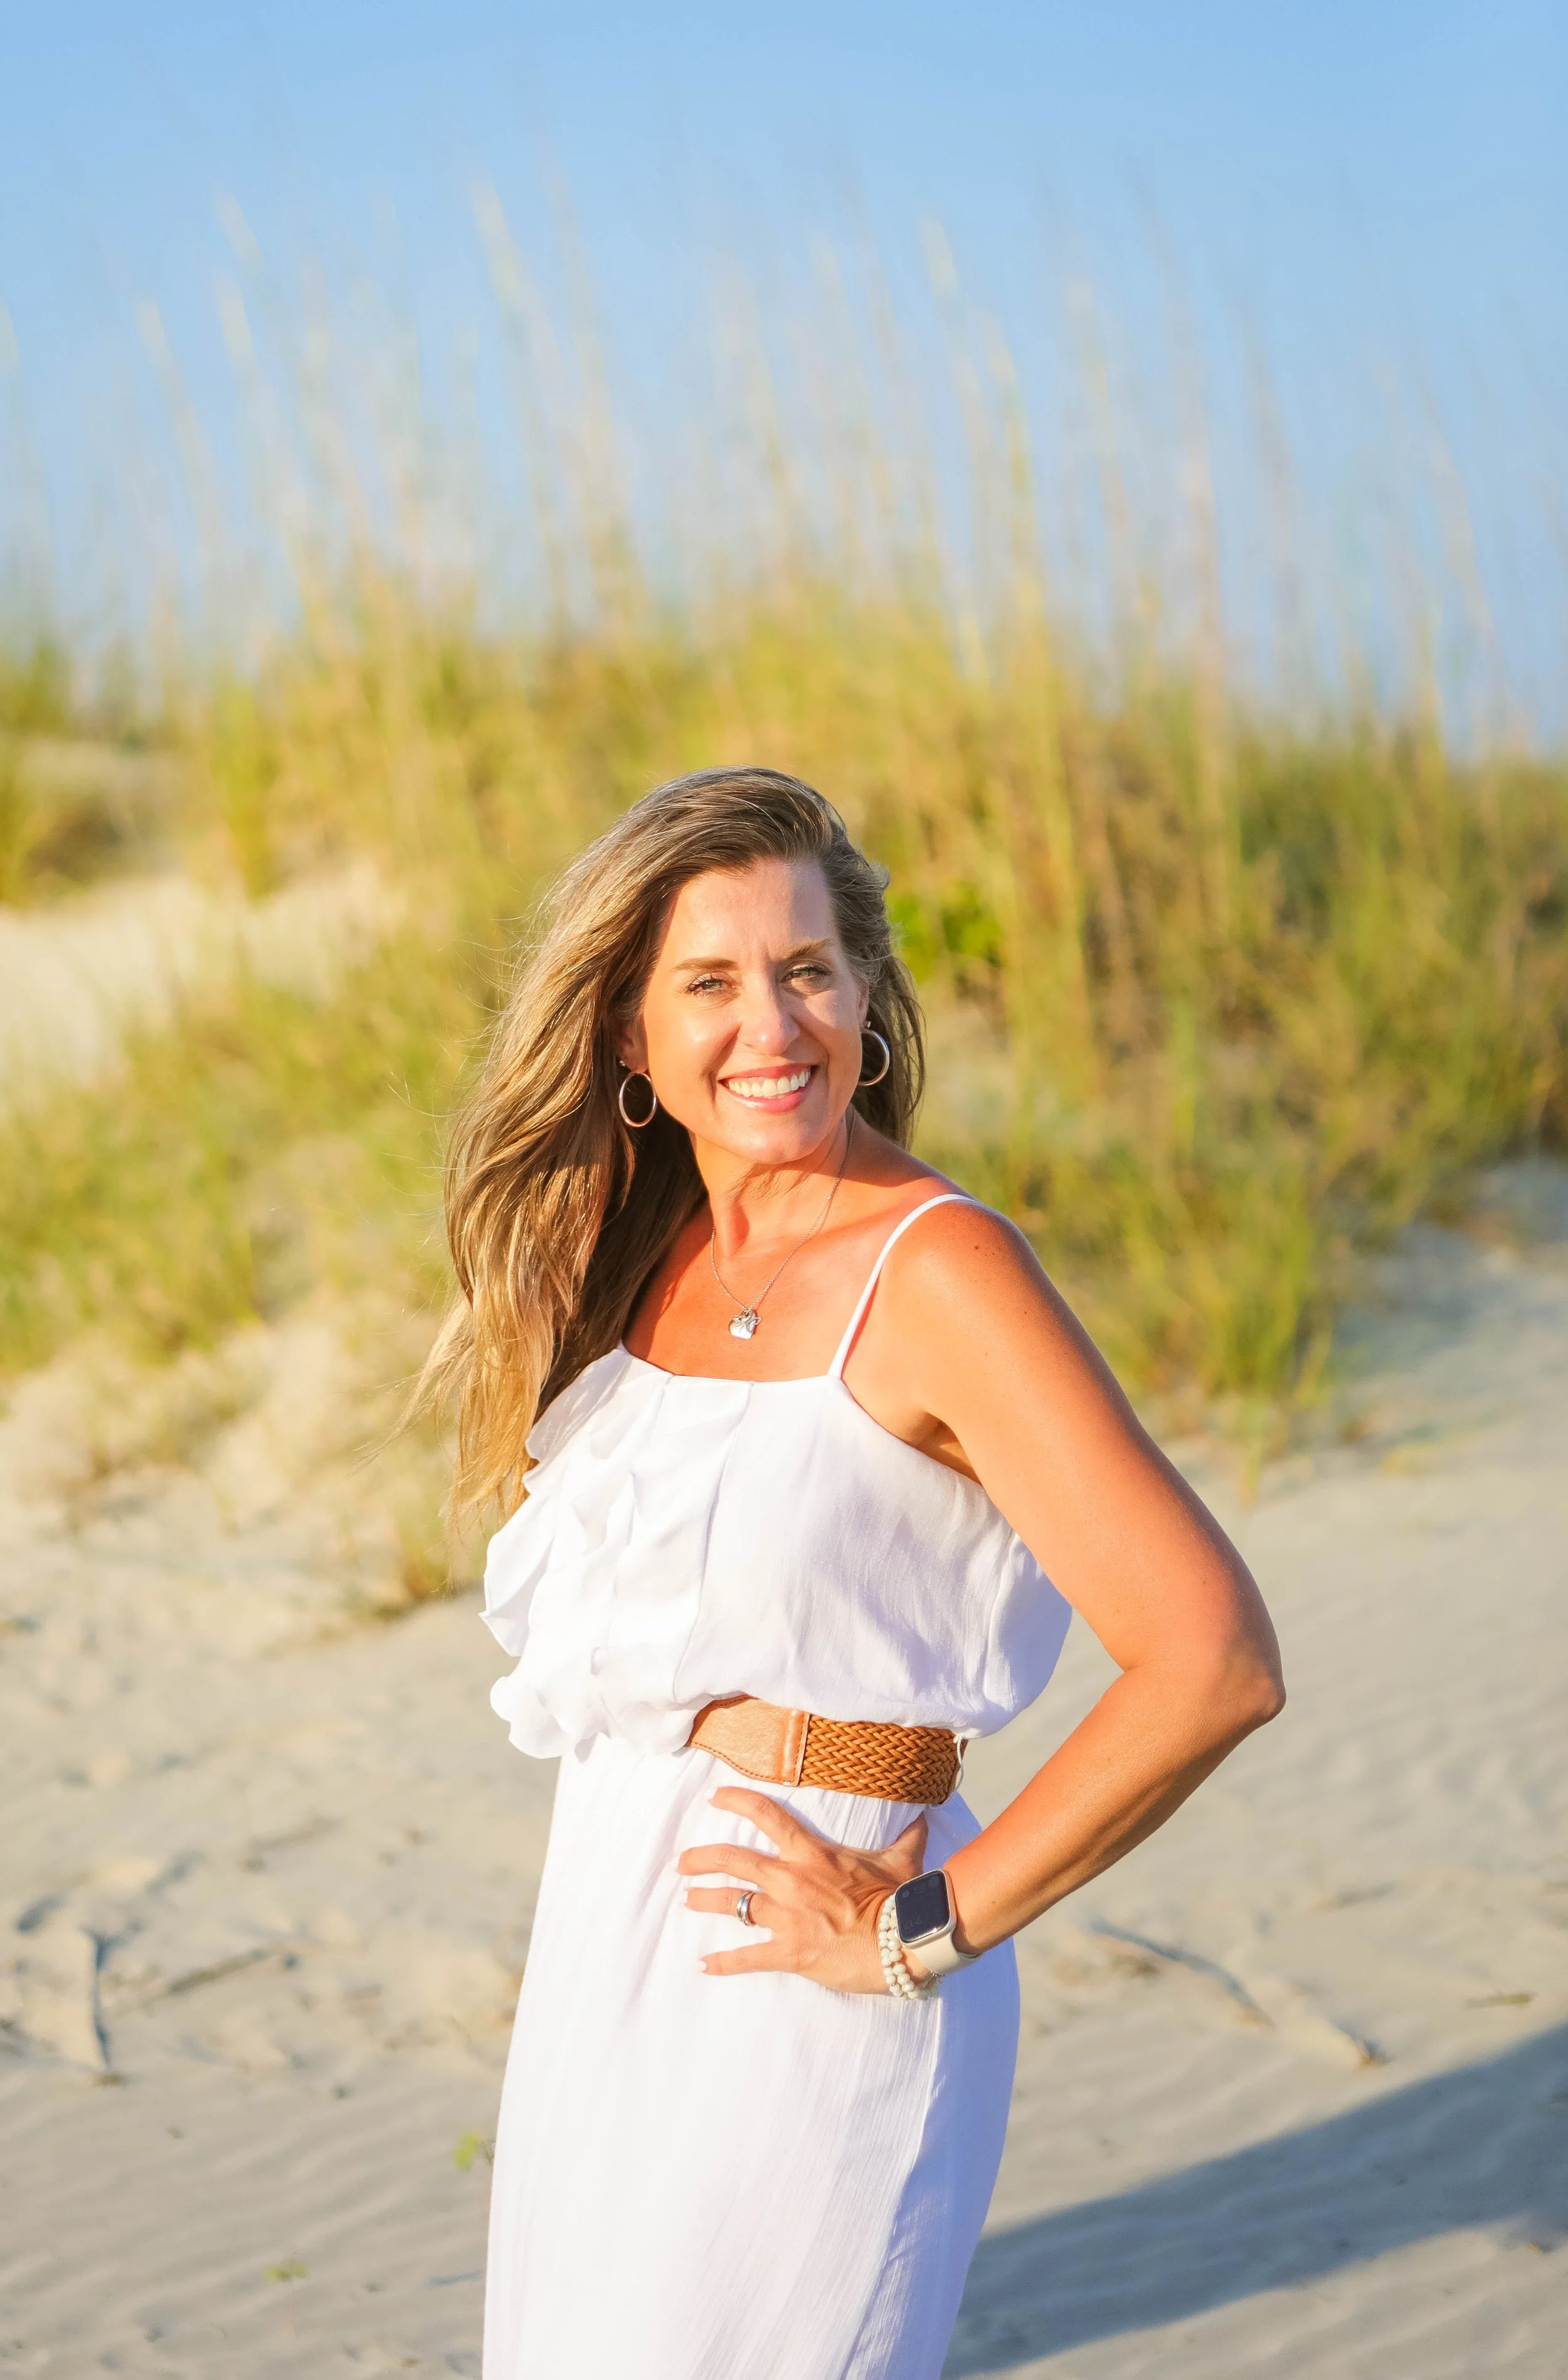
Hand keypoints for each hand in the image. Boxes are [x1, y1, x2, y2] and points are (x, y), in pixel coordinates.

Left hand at [678, 1786, 929, 1994]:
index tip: (715, 1798)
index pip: (768, 1816)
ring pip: (734, 1903)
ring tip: (688, 1899)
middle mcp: (791, 1880)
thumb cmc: (899, 1899)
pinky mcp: (789, 1952)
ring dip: (706, 1900)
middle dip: (702, 1858)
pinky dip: (723, 1962)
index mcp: (812, 1853)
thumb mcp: (901, 1859)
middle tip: (683, 1862)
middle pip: (734, 1860)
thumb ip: (906, 1836)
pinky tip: (704, 1965)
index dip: (737, 1802)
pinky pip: (748, 1957)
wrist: (902, 1942)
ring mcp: (787, 1917)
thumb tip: (923, 1814)